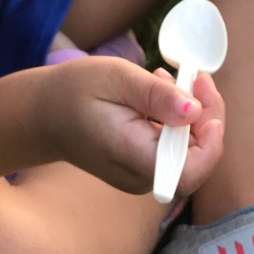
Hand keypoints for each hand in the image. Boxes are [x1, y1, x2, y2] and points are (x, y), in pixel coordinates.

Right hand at [39, 58, 223, 195]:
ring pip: (186, 152)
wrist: (42, 114)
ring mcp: (140, 176)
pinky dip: (174, 120)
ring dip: (190, 114)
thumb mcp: (116, 79)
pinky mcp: (139, 169)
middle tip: (195, 76)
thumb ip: (156, 96)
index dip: (211, 141)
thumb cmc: (74, 92)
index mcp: (134, 157)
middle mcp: (140, 176)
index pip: (190, 170)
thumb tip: (195, 110)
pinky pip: (170, 149)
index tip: (206, 102)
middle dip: (205, 115)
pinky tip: (159, 94)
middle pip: (195, 158)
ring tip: (168, 78)